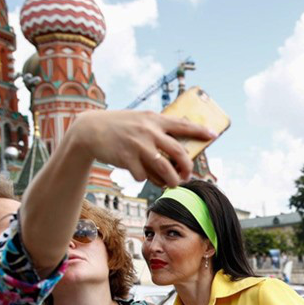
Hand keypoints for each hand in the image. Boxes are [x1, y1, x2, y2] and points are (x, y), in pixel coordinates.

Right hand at [69, 110, 216, 187]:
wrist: (89, 130)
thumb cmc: (118, 126)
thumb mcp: (138, 120)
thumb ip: (156, 130)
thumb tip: (175, 150)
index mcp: (154, 120)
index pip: (182, 124)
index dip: (199, 131)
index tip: (213, 135)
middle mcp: (149, 131)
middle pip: (179, 153)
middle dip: (187, 167)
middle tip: (188, 175)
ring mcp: (138, 145)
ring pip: (164, 168)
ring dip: (171, 180)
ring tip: (172, 184)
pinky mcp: (127, 159)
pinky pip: (142, 175)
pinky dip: (143, 177)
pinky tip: (137, 173)